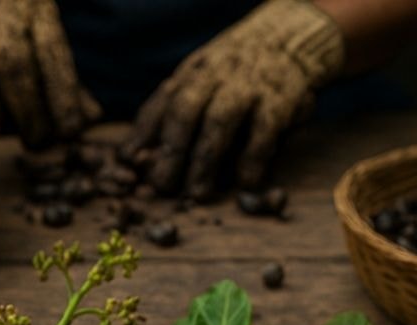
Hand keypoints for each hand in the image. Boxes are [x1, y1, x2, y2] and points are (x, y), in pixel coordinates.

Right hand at [0, 0, 99, 147]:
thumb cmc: (10, 30)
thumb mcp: (41, 39)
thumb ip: (65, 80)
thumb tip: (91, 119)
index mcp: (36, 10)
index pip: (52, 53)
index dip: (62, 94)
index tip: (71, 130)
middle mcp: (0, 13)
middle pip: (15, 67)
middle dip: (29, 113)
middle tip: (37, 142)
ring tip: (8, 125)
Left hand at [123, 0, 343, 195]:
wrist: (288, 39)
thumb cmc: (234, 74)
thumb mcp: (201, 80)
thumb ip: (173, 112)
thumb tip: (135, 157)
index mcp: (191, 74)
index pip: (161, 102)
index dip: (143, 132)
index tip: (128, 161)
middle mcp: (214, 76)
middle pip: (185, 111)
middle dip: (170, 150)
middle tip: (161, 186)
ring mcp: (246, 86)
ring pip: (219, 121)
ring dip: (204, 160)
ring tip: (196, 194)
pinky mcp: (279, 99)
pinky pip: (263, 130)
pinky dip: (252, 157)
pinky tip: (245, 182)